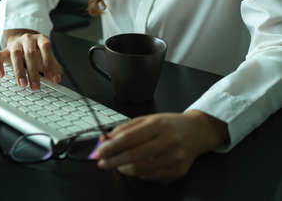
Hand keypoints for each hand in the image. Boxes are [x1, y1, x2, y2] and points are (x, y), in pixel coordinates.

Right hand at [0, 29, 62, 89]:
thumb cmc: (38, 52)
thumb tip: (56, 79)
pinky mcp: (4, 50)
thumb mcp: (47, 57)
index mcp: (41, 39)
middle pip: (30, 53)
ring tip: (22, 84)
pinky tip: (1, 75)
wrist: (23, 41)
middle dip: (33, 72)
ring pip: (15, 55)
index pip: (45, 47)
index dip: (48, 61)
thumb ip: (53, 68)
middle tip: (35, 86)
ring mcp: (15, 44)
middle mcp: (28, 39)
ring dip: (19, 71)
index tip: (50, 77)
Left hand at [94, 110, 227, 180]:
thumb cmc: (169, 124)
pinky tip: (133, 168)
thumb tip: (106, 139)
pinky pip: (151, 176)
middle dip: (113, 161)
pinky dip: (137, 174)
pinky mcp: (178, 170)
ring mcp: (174, 157)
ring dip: (123, 169)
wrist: (197, 132)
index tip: (99, 151)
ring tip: (116, 165)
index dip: (111, 146)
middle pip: (133, 155)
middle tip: (102, 162)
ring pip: (141, 169)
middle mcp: (168, 141)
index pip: (128, 138)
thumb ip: (126, 128)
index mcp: (158, 124)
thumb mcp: (148, 119)